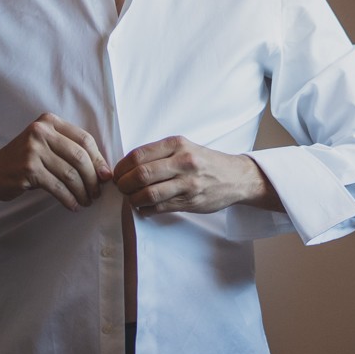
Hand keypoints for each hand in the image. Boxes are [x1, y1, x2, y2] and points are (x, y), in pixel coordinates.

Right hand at [0, 113, 111, 211]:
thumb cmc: (23, 161)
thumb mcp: (46, 146)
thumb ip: (70, 150)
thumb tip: (104, 171)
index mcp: (49, 122)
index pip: (85, 139)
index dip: (99, 159)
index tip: (106, 176)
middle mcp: (40, 132)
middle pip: (80, 157)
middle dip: (93, 178)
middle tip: (97, 193)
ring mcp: (33, 149)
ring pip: (71, 174)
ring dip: (83, 191)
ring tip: (86, 201)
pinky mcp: (28, 169)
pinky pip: (58, 187)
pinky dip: (69, 199)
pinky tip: (73, 205)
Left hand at [113, 137, 271, 215]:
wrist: (237, 177)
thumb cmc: (205, 161)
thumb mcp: (185, 147)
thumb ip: (159, 153)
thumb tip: (127, 166)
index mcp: (177, 144)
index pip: (138, 156)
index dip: (121, 167)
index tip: (117, 174)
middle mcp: (183, 161)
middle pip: (140, 175)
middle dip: (124, 184)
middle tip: (121, 188)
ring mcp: (188, 183)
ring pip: (148, 194)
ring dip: (133, 199)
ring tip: (132, 198)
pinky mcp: (191, 201)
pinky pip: (159, 208)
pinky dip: (145, 209)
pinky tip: (144, 207)